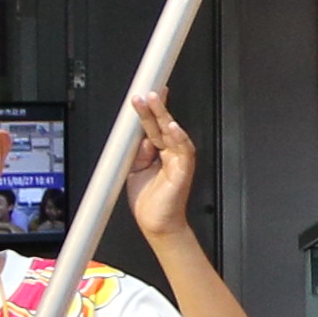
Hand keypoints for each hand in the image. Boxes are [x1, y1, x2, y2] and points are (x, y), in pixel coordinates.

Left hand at [120, 98, 200, 245]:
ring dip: (164, 116)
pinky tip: (174, 127)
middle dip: (155, 107)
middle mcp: (170, 154)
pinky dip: (179, 138)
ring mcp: (178, 161)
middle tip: (148, 91)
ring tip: (155, 100)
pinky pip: (183, 152)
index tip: (147, 93)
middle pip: (162, 125)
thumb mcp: (134, 170)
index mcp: (159, 152)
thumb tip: (139, 138)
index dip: (151, 109)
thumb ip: (137, 153)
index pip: (154, 125)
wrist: (157, 225)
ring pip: (172, 133)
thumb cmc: (149, 201)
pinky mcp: (182, 172)